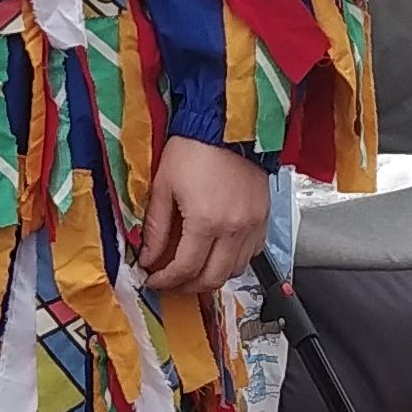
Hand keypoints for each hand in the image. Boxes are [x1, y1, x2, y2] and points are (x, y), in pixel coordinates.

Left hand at [134, 135, 271, 299]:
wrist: (227, 124)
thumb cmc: (194, 148)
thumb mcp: (163, 186)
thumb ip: (156, 228)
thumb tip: (148, 256)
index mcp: (206, 221)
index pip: (185, 268)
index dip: (166, 280)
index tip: (154, 279)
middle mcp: (235, 228)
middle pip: (213, 278)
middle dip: (188, 287)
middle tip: (171, 282)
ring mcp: (253, 224)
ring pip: (236, 270)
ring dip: (212, 277)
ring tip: (193, 271)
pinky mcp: (264, 217)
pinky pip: (252, 253)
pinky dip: (234, 261)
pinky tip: (218, 253)